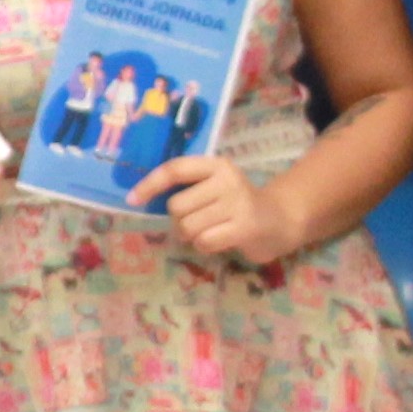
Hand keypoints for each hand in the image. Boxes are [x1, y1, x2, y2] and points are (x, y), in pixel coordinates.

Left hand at [148, 151, 296, 265]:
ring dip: (192, 236)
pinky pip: (203, 241)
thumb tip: (142, 198)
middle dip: (180, 220)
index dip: (150, 184)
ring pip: (187, 226)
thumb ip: (188, 188)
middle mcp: (227, 180)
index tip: (132, 199)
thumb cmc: (237, 205)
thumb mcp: (215, 187)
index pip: (175, 169)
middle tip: (198, 222)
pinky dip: (205, 246)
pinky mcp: (244, 227)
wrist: (280, 220)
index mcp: (216, 165)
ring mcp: (237, 203)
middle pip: (176, 206)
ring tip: (211, 231)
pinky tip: (220, 240)